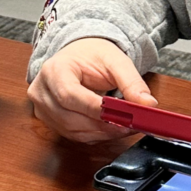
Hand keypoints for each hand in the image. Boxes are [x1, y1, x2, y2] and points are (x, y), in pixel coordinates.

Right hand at [27, 37, 158, 142]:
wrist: (78, 55)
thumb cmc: (93, 55)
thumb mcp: (116, 61)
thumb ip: (132, 82)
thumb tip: (148, 104)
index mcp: (54, 70)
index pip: (69, 95)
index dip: (94, 109)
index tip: (121, 116)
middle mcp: (42, 91)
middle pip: (69, 117)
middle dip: (102, 125)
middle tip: (130, 125)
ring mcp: (42, 109)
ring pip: (72, 131)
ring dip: (101, 133)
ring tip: (125, 127)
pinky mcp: (49, 121)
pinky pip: (73, 136)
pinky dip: (95, 135)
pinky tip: (111, 129)